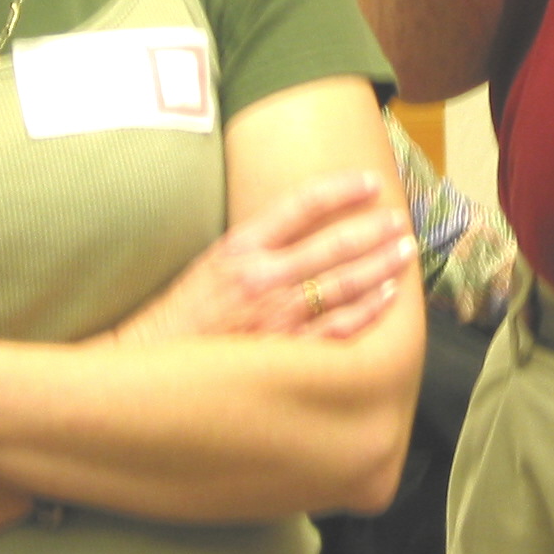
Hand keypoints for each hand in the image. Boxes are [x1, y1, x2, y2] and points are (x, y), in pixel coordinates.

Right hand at [108, 169, 416, 347]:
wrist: (148, 370)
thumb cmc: (181, 316)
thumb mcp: (211, 262)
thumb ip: (256, 243)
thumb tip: (305, 222)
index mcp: (240, 247)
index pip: (302, 205)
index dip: (342, 189)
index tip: (371, 183)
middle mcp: (261, 279)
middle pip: (333, 245)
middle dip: (374, 230)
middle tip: (400, 220)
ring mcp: (274, 319)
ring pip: (343, 285)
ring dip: (380, 266)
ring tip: (405, 251)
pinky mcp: (284, 355)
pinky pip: (337, 330)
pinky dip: (367, 311)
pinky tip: (388, 298)